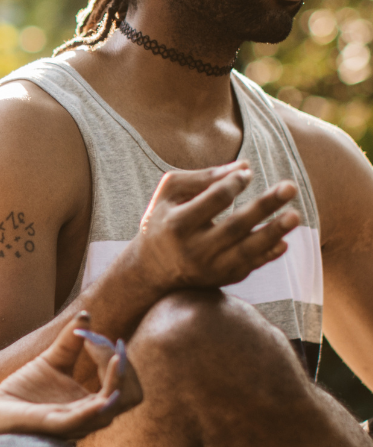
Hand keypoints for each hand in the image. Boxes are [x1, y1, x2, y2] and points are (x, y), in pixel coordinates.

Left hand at [0, 310, 142, 440]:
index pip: (124, 383)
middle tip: (107, 345)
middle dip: (125, 369)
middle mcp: (89, 415)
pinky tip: (103, 394)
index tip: (95, 337)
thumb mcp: (50, 361)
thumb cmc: (22, 392)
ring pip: (110, 410)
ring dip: (116, 381)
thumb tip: (86, 315)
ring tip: (113, 356)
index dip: (116, 358)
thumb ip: (69, 342)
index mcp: (91, 401)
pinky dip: (95, 409)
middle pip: (130, 397)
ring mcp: (73, 422)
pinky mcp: (53, 426)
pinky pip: (82, 420)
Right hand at [132, 161, 298, 296]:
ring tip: (295, 216)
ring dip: (272, 233)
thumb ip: (204, 178)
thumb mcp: (170, 193)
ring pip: (246, 251)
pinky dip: (267, 255)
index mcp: (177, 223)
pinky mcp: (221, 280)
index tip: (247, 172)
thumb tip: (245, 167)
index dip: (234, 184)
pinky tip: (283, 242)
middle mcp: (193, 249)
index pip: (213, 200)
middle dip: (264, 206)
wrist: (151, 269)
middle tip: (291, 186)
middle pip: (235, 226)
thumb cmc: (163, 220)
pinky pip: (249, 267)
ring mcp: (209, 269)